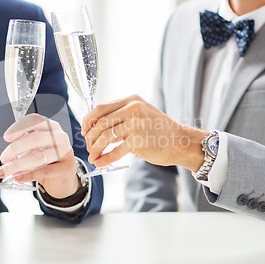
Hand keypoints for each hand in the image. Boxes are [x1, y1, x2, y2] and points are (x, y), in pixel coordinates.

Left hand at [0, 114, 79, 197]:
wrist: (63, 176)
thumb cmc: (47, 159)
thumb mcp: (34, 148)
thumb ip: (22, 147)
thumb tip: (5, 156)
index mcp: (51, 127)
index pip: (35, 120)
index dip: (19, 127)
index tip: (7, 138)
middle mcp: (60, 136)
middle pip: (35, 138)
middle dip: (15, 148)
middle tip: (3, 158)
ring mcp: (66, 151)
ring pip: (38, 157)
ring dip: (18, 164)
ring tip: (5, 171)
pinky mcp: (67, 167)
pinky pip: (45, 171)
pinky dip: (28, 175)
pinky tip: (18, 177)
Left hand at [81, 95, 207, 170]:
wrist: (179, 141)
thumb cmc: (158, 130)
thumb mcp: (140, 113)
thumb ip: (120, 115)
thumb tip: (95, 126)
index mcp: (131, 100)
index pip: (100, 108)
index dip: (88, 121)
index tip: (84, 131)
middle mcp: (132, 109)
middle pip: (100, 123)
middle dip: (90, 137)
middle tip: (89, 147)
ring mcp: (135, 125)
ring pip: (105, 137)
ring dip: (95, 149)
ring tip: (93, 156)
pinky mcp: (138, 141)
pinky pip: (115, 150)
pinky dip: (105, 158)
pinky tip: (100, 162)